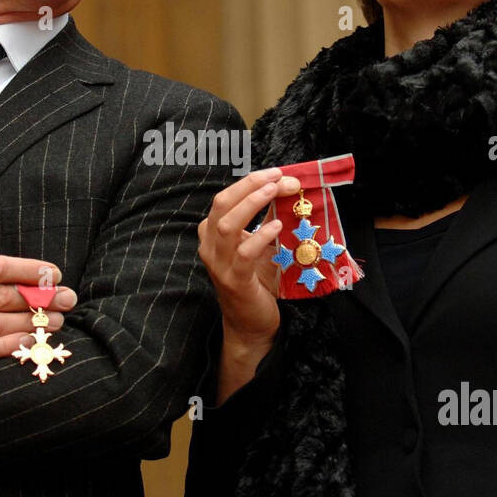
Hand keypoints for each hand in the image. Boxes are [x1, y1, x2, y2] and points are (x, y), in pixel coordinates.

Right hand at [198, 168, 299, 354]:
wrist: (249, 324)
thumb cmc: (255, 281)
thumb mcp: (256, 246)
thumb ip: (264, 220)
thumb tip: (286, 189)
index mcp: (212, 234)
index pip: (225, 198)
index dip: (249, 182)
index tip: (276, 173)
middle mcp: (210, 246)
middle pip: (221, 204)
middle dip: (250, 186)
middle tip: (277, 176)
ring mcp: (220, 265)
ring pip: (227, 225)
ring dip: (252, 204)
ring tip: (274, 192)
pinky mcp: (235, 281)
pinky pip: (244, 254)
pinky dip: (260, 236)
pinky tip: (276, 226)